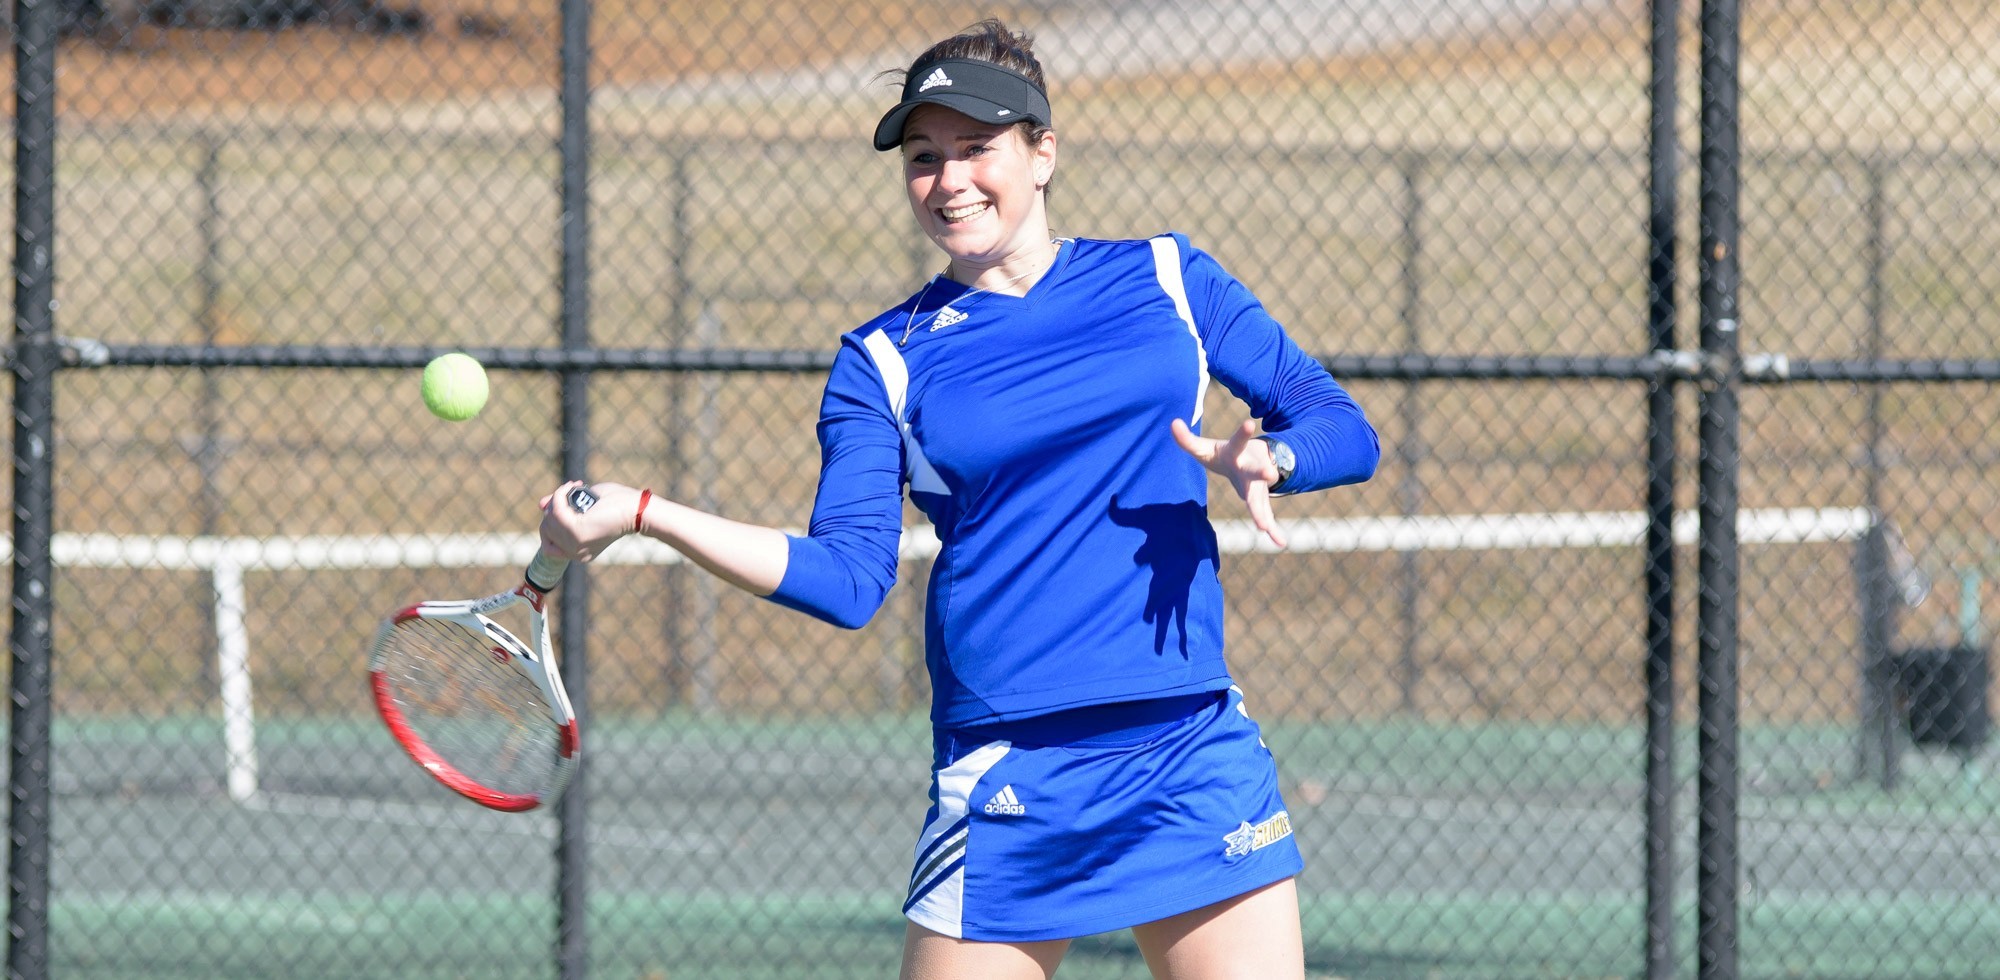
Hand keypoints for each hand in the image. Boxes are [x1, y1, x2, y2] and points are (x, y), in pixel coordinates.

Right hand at [538, 480, 645, 561]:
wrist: (636, 509)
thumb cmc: (616, 506)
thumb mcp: (584, 505)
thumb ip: (562, 508)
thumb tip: (541, 505)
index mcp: (579, 553)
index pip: (548, 544)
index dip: (550, 522)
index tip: (562, 504)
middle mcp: (575, 553)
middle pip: (546, 529)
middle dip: (554, 507)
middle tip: (570, 490)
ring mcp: (575, 545)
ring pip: (549, 519)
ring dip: (558, 498)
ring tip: (574, 486)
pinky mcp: (577, 532)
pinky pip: (556, 511)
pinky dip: (560, 495)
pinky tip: (573, 486)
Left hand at [1171, 418, 1287, 549]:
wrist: (1254, 460)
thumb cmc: (1223, 455)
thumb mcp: (1205, 447)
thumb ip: (1187, 439)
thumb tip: (1172, 422)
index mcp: (1237, 453)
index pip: (1238, 442)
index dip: (1242, 433)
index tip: (1249, 424)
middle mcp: (1251, 469)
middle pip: (1256, 471)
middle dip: (1263, 472)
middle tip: (1270, 474)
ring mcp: (1257, 486)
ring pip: (1260, 499)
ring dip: (1263, 511)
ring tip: (1265, 526)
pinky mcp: (1260, 500)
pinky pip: (1266, 516)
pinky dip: (1273, 530)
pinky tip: (1279, 543)